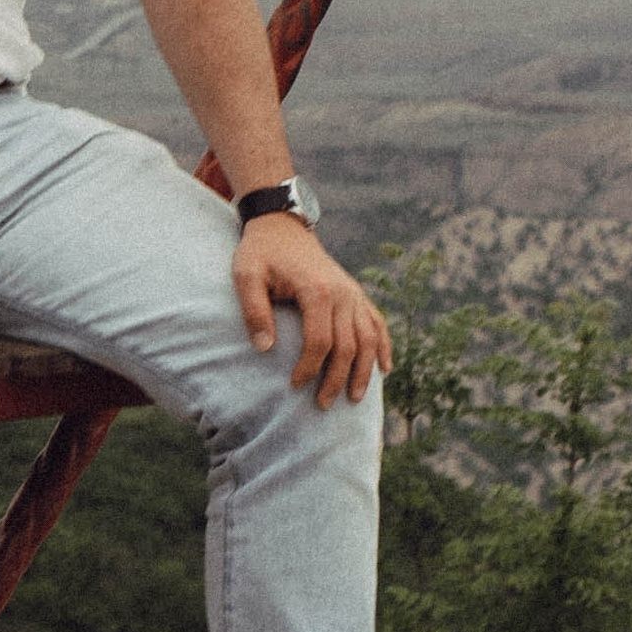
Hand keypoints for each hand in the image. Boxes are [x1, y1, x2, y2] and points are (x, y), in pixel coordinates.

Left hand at [233, 214, 390, 407]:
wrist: (282, 226)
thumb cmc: (261, 253)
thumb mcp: (247, 276)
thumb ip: (254, 311)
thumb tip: (265, 349)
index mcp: (317, 290)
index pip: (320, 341)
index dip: (309, 368)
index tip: (294, 386)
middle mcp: (343, 293)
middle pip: (348, 346)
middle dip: (336, 379)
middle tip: (322, 405)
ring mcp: (354, 293)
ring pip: (369, 339)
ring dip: (364, 371)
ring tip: (354, 398)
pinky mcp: (356, 294)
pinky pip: (377, 323)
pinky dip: (384, 347)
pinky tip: (385, 369)